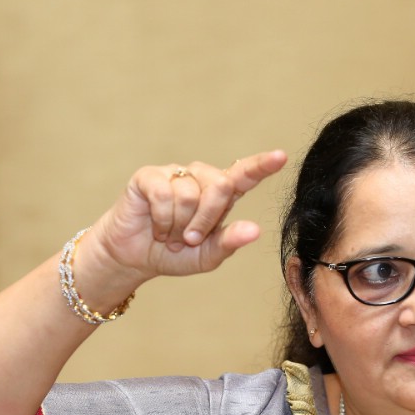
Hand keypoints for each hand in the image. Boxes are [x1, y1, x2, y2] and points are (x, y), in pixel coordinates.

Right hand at [90, 149, 287, 279]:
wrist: (134, 258)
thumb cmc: (174, 254)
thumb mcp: (207, 256)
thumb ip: (229, 242)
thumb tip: (255, 230)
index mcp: (220, 195)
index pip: (244, 175)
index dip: (262, 165)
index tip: (280, 157)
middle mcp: (200, 178)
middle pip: (220, 187)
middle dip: (206, 221)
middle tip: (189, 239)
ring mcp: (175, 174)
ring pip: (190, 195)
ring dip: (178, 225)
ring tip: (169, 235)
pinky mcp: (149, 176)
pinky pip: (164, 194)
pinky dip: (161, 219)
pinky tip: (156, 226)